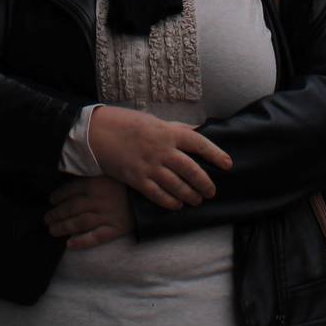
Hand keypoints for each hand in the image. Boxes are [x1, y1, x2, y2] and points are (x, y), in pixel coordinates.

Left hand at [45, 177, 131, 249]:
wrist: (157, 193)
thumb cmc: (132, 179)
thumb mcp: (112, 169)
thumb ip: (95, 172)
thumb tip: (72, 171)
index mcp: (96, 183)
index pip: (71, 190)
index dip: (58, 196)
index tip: (52, 200)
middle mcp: (99, 199)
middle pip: (72, 208)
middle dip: (56, 214)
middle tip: (46, 219)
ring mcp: (108, 215)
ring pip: (80, 222)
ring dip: (63, 227)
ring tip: (53, 230)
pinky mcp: (116, 228)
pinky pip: (96, 237)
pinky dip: (82, 242)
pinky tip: (69, 244)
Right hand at [87, 105, 231, 209]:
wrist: (98, 133)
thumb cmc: (126, 123)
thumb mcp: (154, 120)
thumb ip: (176, 128)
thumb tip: (197, 131)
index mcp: (169, 132)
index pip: (200, 144)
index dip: (216, 154)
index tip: (228, 164)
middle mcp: (163, 150)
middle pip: (192, 171)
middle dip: (205, 184)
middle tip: (211, 192)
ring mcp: (150, 166)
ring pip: (177, 186)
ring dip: (190, 195)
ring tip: (196, 200)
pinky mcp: (137, 179)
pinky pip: (158, 195)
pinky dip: (170, 202)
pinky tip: (177, 205)